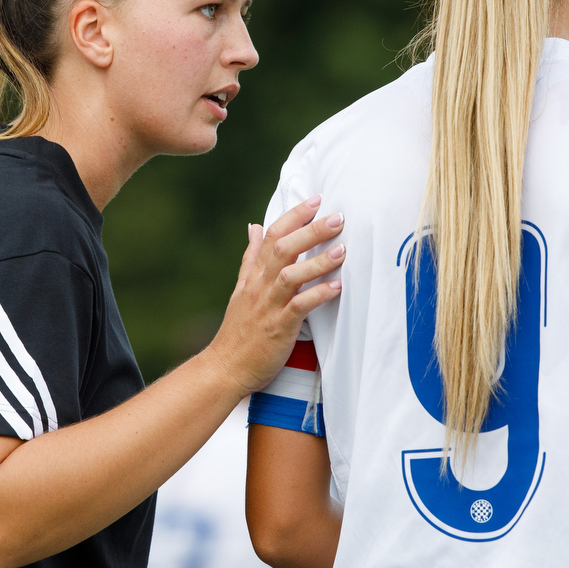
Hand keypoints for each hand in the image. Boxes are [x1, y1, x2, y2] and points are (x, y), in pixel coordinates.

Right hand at [207, 196, 345, 392]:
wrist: (225, 367)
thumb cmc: (238, 331)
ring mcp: (268, 307)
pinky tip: (337, 287)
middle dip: (311, 231)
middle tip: (337, 217)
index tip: (316, 201)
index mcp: (253, 276)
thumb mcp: (241, 288)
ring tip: (343, 249)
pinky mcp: (278, 328)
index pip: (272, 236)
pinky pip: (299, 307)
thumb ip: (251, 257)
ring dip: (318, 261)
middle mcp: (260, 287)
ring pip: (291, 275)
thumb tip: (254, 226)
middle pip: (283, 249)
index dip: (294, 216)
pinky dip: (318, 295)